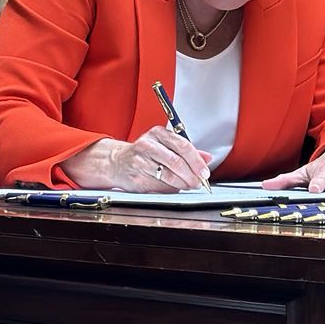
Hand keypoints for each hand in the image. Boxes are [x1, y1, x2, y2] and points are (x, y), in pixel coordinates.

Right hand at [60, 126, 210, 191]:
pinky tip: (175, 188)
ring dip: (182, 184)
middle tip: (198, 183)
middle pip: (176, 161)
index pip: (183, 146)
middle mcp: (148, 144)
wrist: (117, 162)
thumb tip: (207, 158)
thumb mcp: (165, 145)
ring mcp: (140, 160)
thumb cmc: (145, 153)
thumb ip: (187, 151)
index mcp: (158, 133)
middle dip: (191, 175)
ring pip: (168, 175)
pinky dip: (170, 189)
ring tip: (188, 186)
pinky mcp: (136, 176)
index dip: (196, 161)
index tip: (204, 172)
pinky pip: (159, 185)